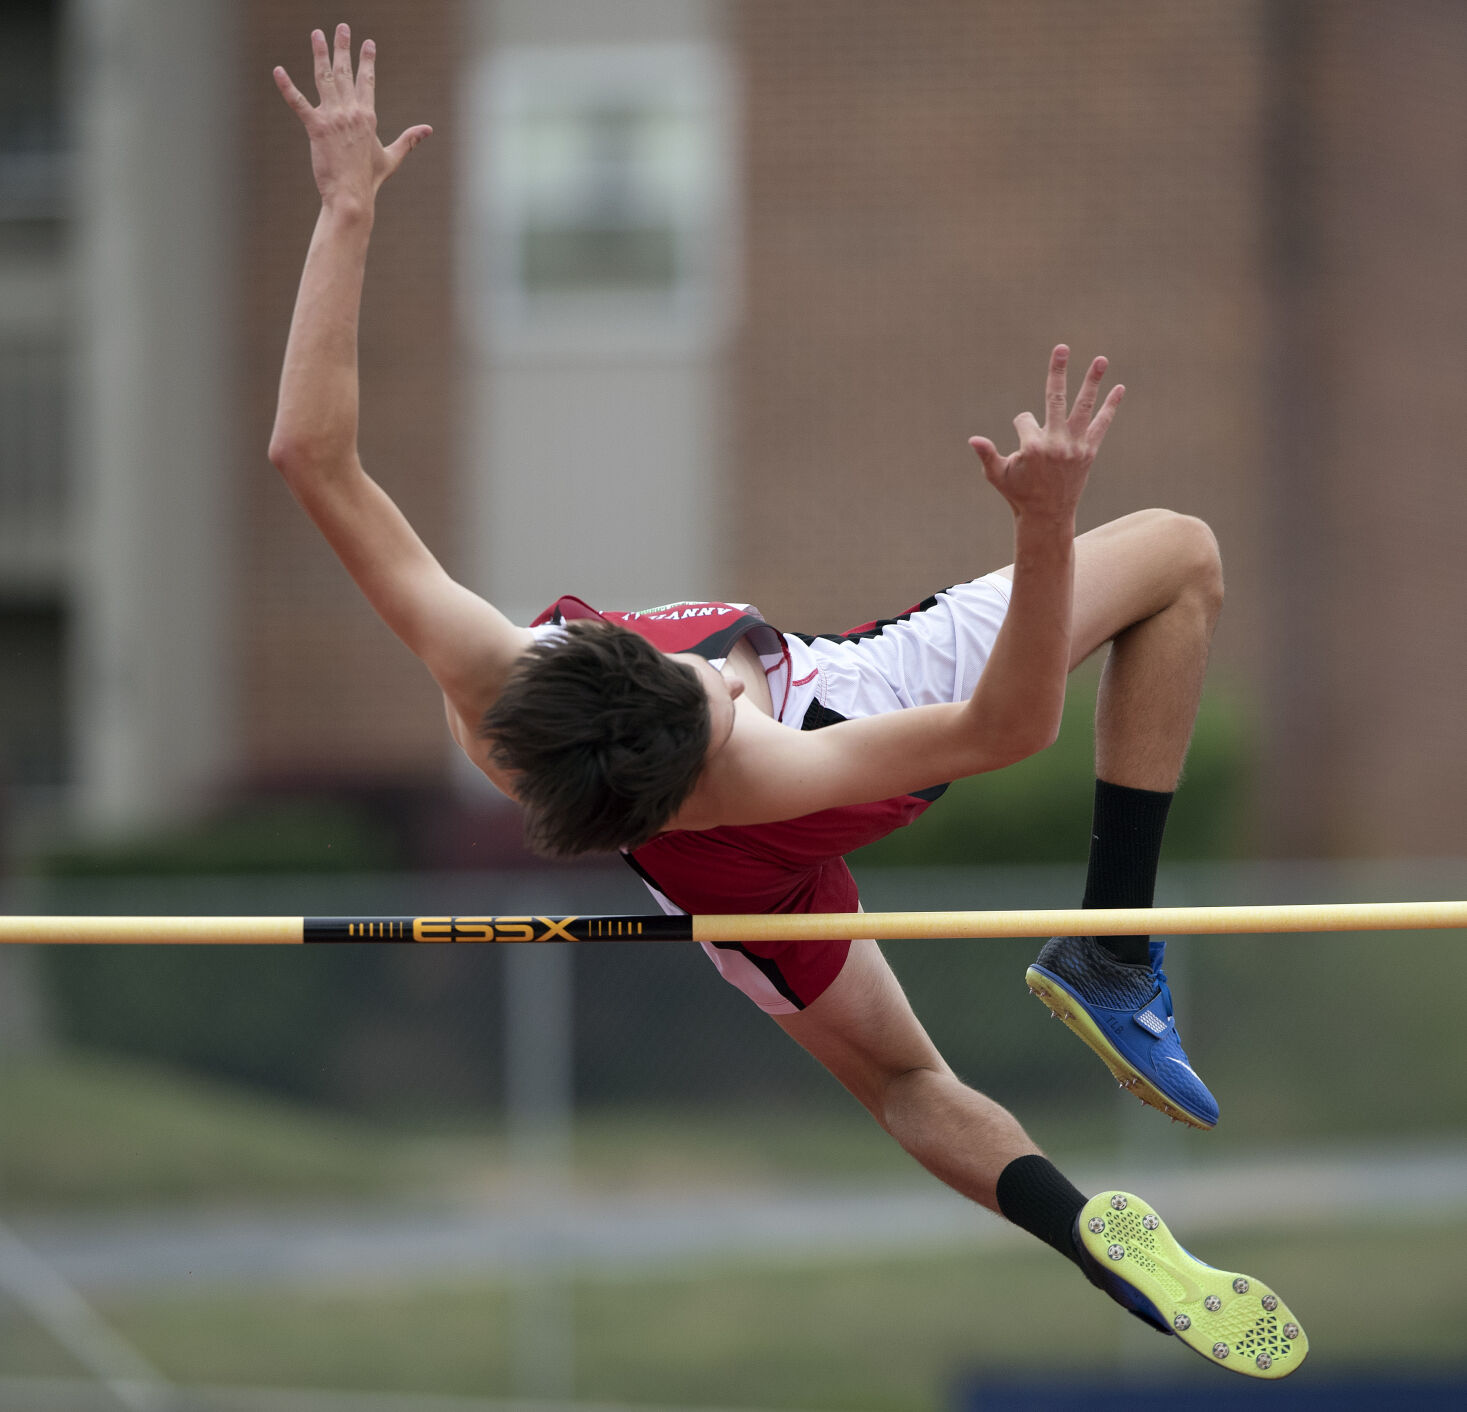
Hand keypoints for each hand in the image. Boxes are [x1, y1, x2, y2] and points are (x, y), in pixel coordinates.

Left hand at [273, 25, 431, 209]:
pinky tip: (278, 71)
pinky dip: (287, 86)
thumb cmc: (370, 179)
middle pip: (346, 72)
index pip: (368, 81)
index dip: (367, 60)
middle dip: (344, 47)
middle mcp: (351, 112)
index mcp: (368, 116)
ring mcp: (333, 118)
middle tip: (341, 27)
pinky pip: (298, 103)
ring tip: (316, 34)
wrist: (352, 195)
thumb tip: (428, 129)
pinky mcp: (316, 128)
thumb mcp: (392, 157)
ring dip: (320, 53)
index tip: (368, 43)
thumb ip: (409, 140)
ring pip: (325, 78)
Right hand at [968, 345, 1123, 520]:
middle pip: (1055, 398)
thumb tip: (973, 439)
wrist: (1047, 515)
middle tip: (1062, 347)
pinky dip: (1110, 407)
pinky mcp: (1089, 451)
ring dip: (1093, 382)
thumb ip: (987, 455)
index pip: (1024, 419)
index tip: (1023, 447)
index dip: (1020, 427)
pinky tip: (1119, 388)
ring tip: (1101, 360)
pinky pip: (1102, 424)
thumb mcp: (997, 475)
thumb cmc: (1018, 494)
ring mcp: (1075, 446)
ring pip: (1084, 407)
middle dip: (1057, 371)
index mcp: (1032, 447)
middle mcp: (1056, 443)